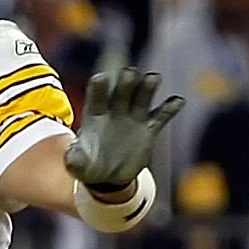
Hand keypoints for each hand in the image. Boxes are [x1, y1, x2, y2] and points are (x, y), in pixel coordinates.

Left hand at [64, 66, 185, 196]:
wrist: (108, 176)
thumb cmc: (89, 166)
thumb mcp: (79, 165)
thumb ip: (75, 159)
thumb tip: (70, 157)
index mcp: (95, 114)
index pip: (96, 96)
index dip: (99, 88)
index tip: (101, 78)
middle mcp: (115, 110)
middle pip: (121, 91)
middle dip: (125, 82)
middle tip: (129, 72)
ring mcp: (133, 117)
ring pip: (142, 97)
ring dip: (147, 87)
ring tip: (153, 77)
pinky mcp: (148, 129)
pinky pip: (160, 116)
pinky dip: (169, 108)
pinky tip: (178, 101)